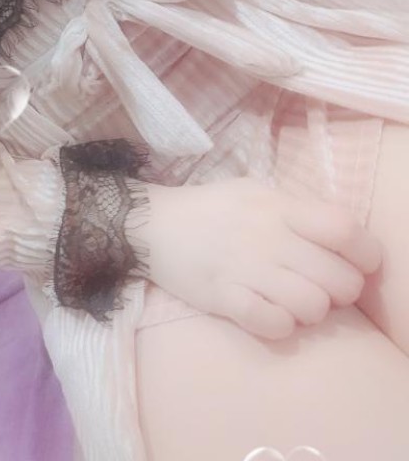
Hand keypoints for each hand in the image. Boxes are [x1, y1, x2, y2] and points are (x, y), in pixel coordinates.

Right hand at [127, 176, 382, 339]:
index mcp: (279, 207)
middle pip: (338, 278)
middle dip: (341, 292)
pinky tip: (271, 315)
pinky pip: (272, 324)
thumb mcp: (255, 192)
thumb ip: (295, 209)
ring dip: (311, 312)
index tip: (362, 263)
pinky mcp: (222, 297)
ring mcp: (245, 268)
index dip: (366, 252)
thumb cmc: (210, 209)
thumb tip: (340, 233)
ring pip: (311, 307)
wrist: (152, 225)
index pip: (344, 229)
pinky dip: (280, 326)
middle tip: (325, 289)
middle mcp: (268, 236)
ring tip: (295, 304)